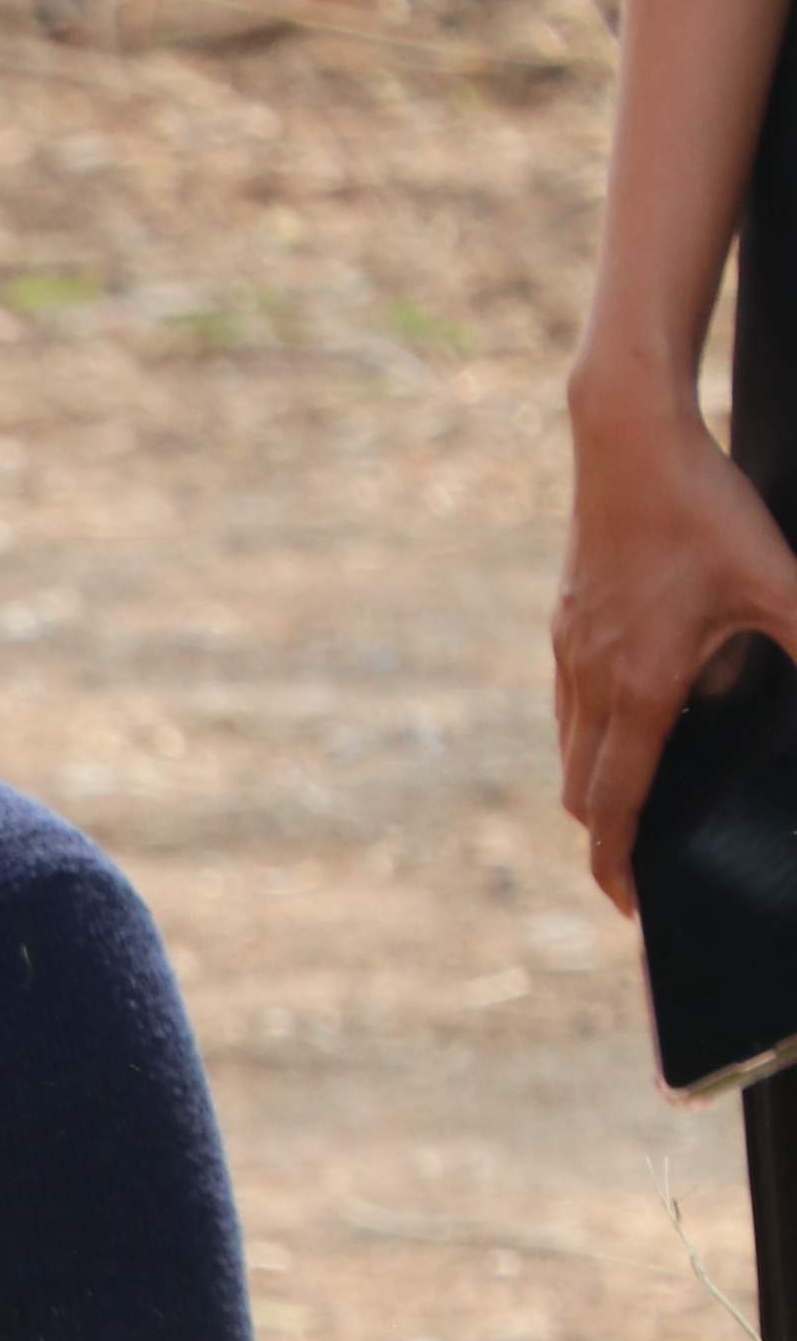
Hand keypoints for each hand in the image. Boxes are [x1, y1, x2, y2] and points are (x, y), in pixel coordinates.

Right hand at [555, 375, 796, 909]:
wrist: (624, 438)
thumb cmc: (702, 507)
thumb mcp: (776, 579)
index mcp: (639, 687)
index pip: (615, 804)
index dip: (619, 864)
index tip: (630, 902)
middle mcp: (591, 680)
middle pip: (581, 790)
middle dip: (608, 836)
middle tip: (639, 861)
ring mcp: (570, 651)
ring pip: (570, 747)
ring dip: (599, 783)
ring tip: (640, 793)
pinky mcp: (566, 621)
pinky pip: (569, 703)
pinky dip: (593, 731)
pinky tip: (634, 705)